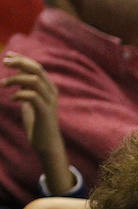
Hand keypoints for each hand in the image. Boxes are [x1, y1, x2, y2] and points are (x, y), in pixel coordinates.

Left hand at [2, 51, 73, 194]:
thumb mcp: (30, 101)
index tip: (7, 56)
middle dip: (19, 63)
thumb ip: (26, 88)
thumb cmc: (37, 123)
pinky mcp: (45, 112)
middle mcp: (51, 93)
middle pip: (37, 70)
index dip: (22, 59)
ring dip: (15, 79)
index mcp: (49, 88)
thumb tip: (17, 74)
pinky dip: (19, 94)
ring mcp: (49, 102)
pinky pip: (32, 96)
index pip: (36, 67)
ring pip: (33, 81)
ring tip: (3, 84)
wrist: (47, 143)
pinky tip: (12, 99)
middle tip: (3, 62)